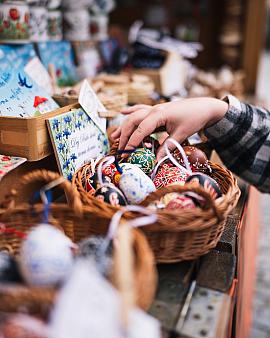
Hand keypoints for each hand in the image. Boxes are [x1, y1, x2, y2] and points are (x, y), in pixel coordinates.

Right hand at [111, 98, 227, 159]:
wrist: (205, 107)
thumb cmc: (194, 119)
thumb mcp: (181, 134)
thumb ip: (167, 147)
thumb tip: (156, 161)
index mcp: (158, 114)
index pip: (140, 130)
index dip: (132, 143)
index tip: (125, 154)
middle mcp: (153, 110)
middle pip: (132, 122)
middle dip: (124, 136)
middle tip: (119, 149)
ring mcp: (154, 108)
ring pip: (134, 116)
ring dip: (124, 126)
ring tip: (114, 137)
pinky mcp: (157, 109)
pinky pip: (140, 109)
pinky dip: (131, 111)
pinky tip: (122, 112)